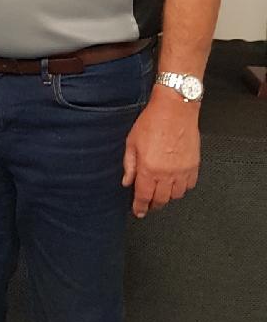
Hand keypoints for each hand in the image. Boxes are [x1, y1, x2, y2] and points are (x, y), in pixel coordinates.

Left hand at [122, 88, 200, 217]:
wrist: (175, 109)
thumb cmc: (153, 121)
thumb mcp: (132, 141)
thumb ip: (129, 164)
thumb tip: (127, 180)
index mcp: (149, 168)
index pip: (143, 196)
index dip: (140, 207)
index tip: (139, 212)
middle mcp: (166, 173)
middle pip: (161, 200)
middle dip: (153, 205)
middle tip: (148, 204)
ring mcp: (182, 171)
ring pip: (176, 195)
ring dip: (167, 197)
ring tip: (161, 192)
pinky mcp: (194, 166)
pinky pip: (189, 186)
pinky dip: (182, 188)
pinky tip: (175, 183)